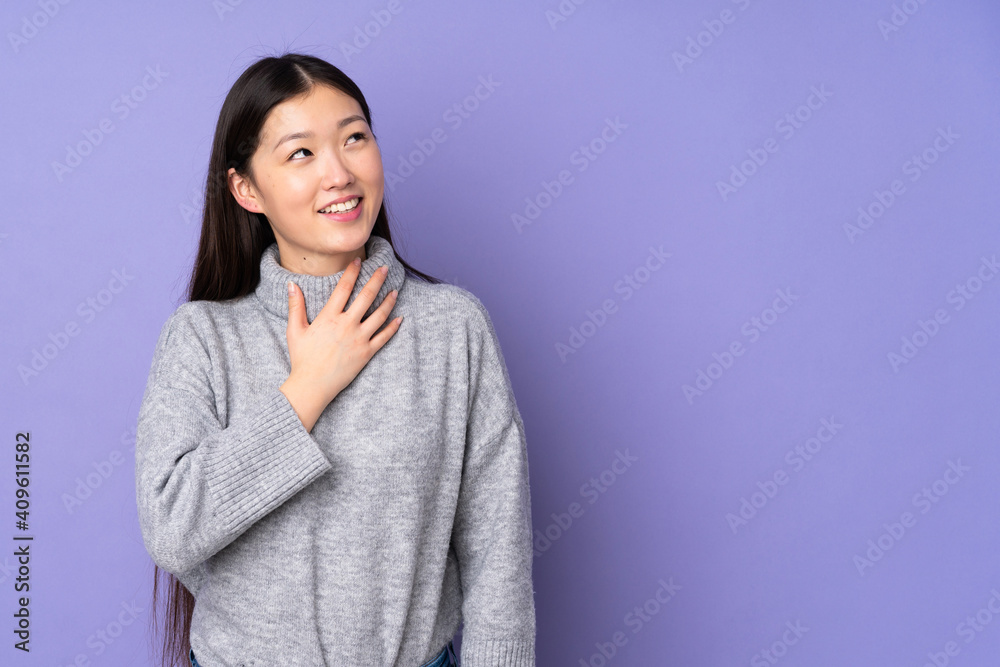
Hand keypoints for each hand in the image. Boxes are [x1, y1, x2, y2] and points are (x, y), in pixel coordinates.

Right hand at [279, 258, 401, 431]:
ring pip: (379, 315)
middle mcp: (346, 325)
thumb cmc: (302, 358)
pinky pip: (384, 337)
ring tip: (395, 291)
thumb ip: (295, 306)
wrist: (312, 385)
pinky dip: (393, 327)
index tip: (358, 260)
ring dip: (389, 301)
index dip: (352, 272)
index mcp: (329, 317)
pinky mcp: (367, 353)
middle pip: (366, 297)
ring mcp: (359, 339)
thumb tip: (292, 284)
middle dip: (377, 280)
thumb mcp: (295, 330)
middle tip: (385, 269)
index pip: (343, 288)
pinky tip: (399, 318)